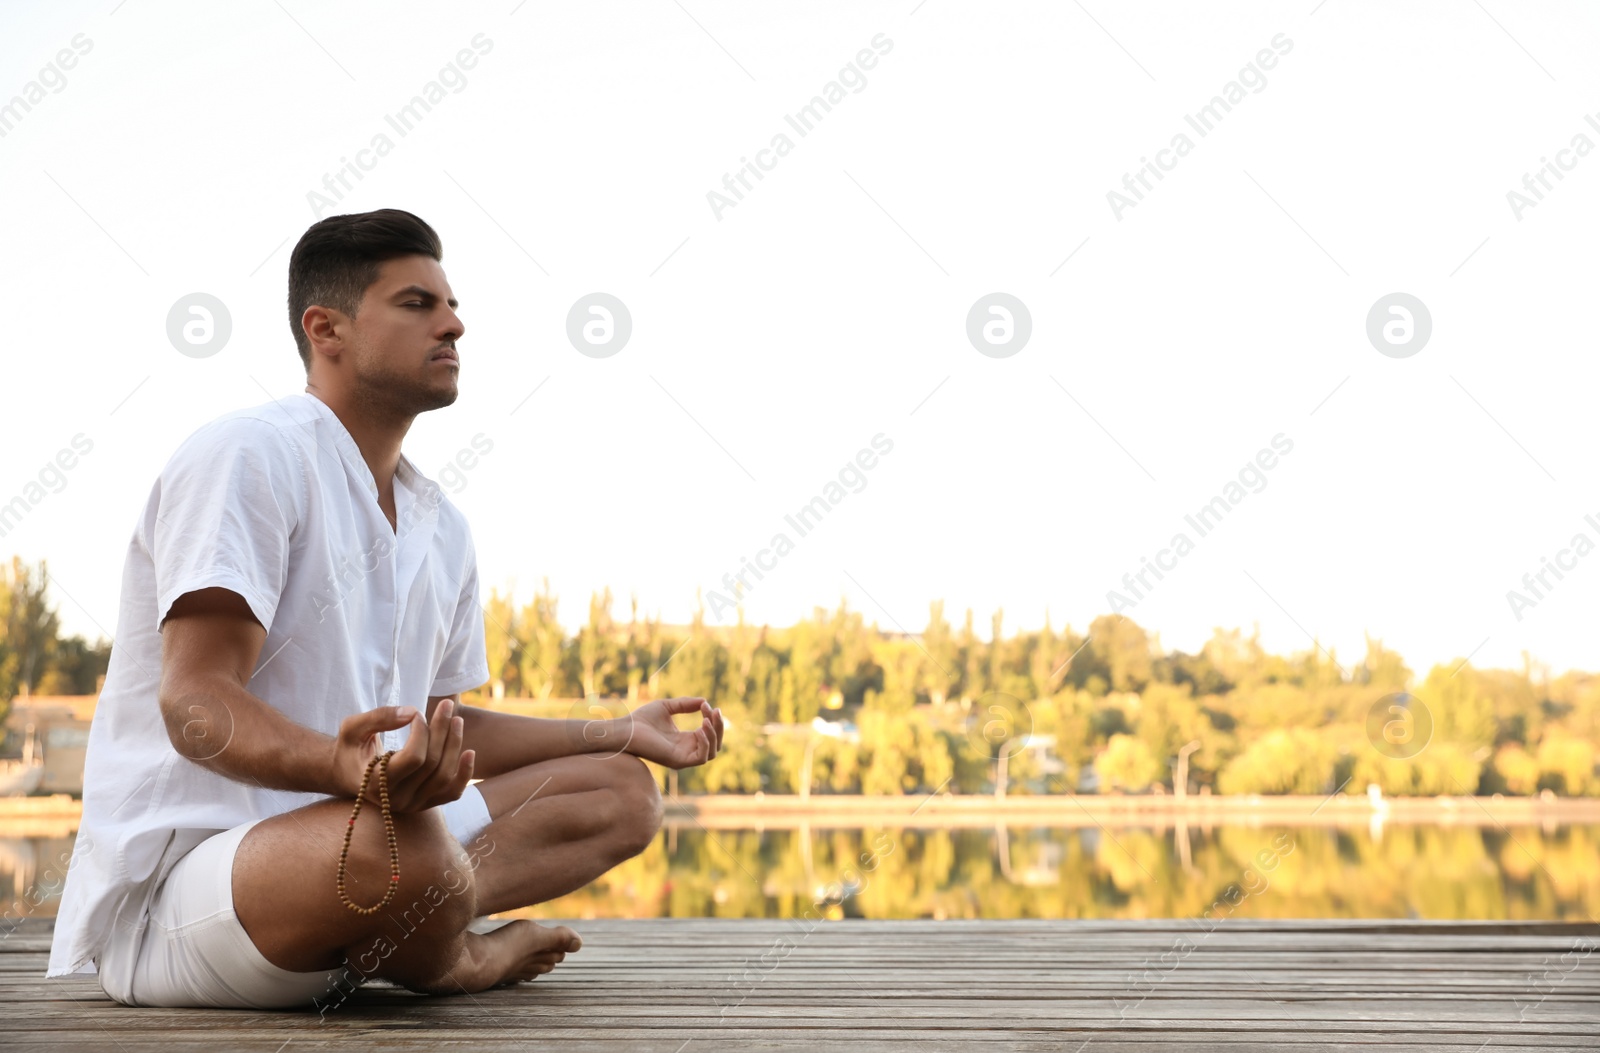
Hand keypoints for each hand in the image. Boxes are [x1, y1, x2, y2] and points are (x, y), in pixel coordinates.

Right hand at [333, 699, 475, 812]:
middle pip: (432, 764)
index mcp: (375, 783)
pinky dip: (464, 774)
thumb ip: (378, 717)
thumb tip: (411, 712)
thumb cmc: (350, 747)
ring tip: (457, 720)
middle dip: (442, 731)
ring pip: (444, 776)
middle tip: (447, 706)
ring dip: (454, 746)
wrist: (347, 774)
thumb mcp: (352, 727)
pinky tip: (470, 752)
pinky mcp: (423, 805)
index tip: (417, 714)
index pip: (414, 758)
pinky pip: (451, 794)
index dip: (422, 732)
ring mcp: (412, 806)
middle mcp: (395, 800)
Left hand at [619, 697, 722, 769]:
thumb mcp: (668, 707)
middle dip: (719, 727)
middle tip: (715, 711)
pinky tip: (699, 729)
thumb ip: (685, 705)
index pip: (709, 735)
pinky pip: (701, 758)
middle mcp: (685, 751)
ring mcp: (682, 758)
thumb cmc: (642, 719)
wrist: (626, 729)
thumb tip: (705, 701)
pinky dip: (705, 743)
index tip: (707, 705)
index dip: (713, 720)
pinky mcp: (677, 761)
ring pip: (711, 753)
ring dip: (714, 735)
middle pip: (715, 745)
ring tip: (706, 720)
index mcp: (684, 740)